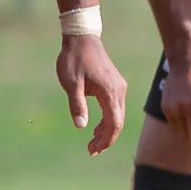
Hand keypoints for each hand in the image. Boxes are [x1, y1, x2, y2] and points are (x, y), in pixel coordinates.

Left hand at [57, 33, 127, 154]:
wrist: (82, 38)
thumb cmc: (74, 59)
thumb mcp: (71, 83)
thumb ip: (77, 105)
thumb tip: (82, 126)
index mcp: (110, 92)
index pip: (114, 123)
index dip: (106, 140)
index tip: (94, 150)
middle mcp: (119, 91)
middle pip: (118, 122)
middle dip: (106, 139)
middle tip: (91, 151)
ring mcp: (119, 87)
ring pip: (117, 115)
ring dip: (106, 130)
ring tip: (92, 143)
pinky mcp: (114, 85)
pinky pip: (114, 107)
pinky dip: (107, 120)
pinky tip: (96, 128)